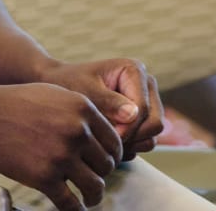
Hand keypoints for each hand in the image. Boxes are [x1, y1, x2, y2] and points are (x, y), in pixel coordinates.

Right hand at [0, 82, 121, 210]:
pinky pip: (71, 203)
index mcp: (82, 108)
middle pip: (107, 166)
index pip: (114, 142)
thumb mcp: (55, 93)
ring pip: (95, 188)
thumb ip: (82, 111)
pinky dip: (75, 210)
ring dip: (94, 196)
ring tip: (88, 197)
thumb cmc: (18, 102)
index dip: (111, 156)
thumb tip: (105, 132)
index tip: (103, 164)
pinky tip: (73, 207)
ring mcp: (60, 155)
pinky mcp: (44, 177)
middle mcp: (76, 131)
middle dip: (100, 174)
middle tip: (91, 178)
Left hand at [41, 57, 163, 158]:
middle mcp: (146, 84)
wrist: (61, 85)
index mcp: (134, 70)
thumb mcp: (85, 91)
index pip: (144, 109)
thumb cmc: (70, 83)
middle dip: (131, 137)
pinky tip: (108, 141)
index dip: (127, 128)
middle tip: (105, 141)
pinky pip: (145, 141)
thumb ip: (108, 102)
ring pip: (152, 136)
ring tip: (104, 140)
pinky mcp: (144, 118)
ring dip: (130, 144)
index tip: (105, 134)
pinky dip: (130, 146)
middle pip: (154, 124)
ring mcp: (148, 101)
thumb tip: (133, 114)